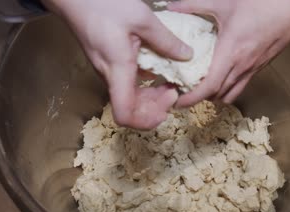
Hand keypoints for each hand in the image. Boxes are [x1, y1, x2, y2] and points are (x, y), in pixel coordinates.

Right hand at [42, 0, 192, 128]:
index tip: (167, 106)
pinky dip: (144, 87)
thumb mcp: (142, 18)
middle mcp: (110, 76)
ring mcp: (108, 72)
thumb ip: (166, 40)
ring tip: (171, 84)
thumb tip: (187, 56)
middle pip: (131, 111)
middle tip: (175, 92)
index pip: (125, 114)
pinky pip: (127, 86)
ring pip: (130, 99)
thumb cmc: (102, 4)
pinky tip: (158, 73)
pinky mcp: (109, 66)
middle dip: (155, 109)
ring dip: (151, 98)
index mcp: (118, 69)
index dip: (146, 121)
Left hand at [168, 0, 289, 105]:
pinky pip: (242, 83)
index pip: (209, 87)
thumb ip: (194, 5)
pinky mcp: (262, 65)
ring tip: (201, 85)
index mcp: (232, 53)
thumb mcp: (224, 2)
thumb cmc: (264, 2)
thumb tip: (172, 7)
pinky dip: (229, 85)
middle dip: (199, 97)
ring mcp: (255, 67)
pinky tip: (221, 73)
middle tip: (184, 91)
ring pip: (232, 92)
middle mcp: (244, 66)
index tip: (178, 102)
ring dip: (216, 94)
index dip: (192, 98)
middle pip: (218, 94)